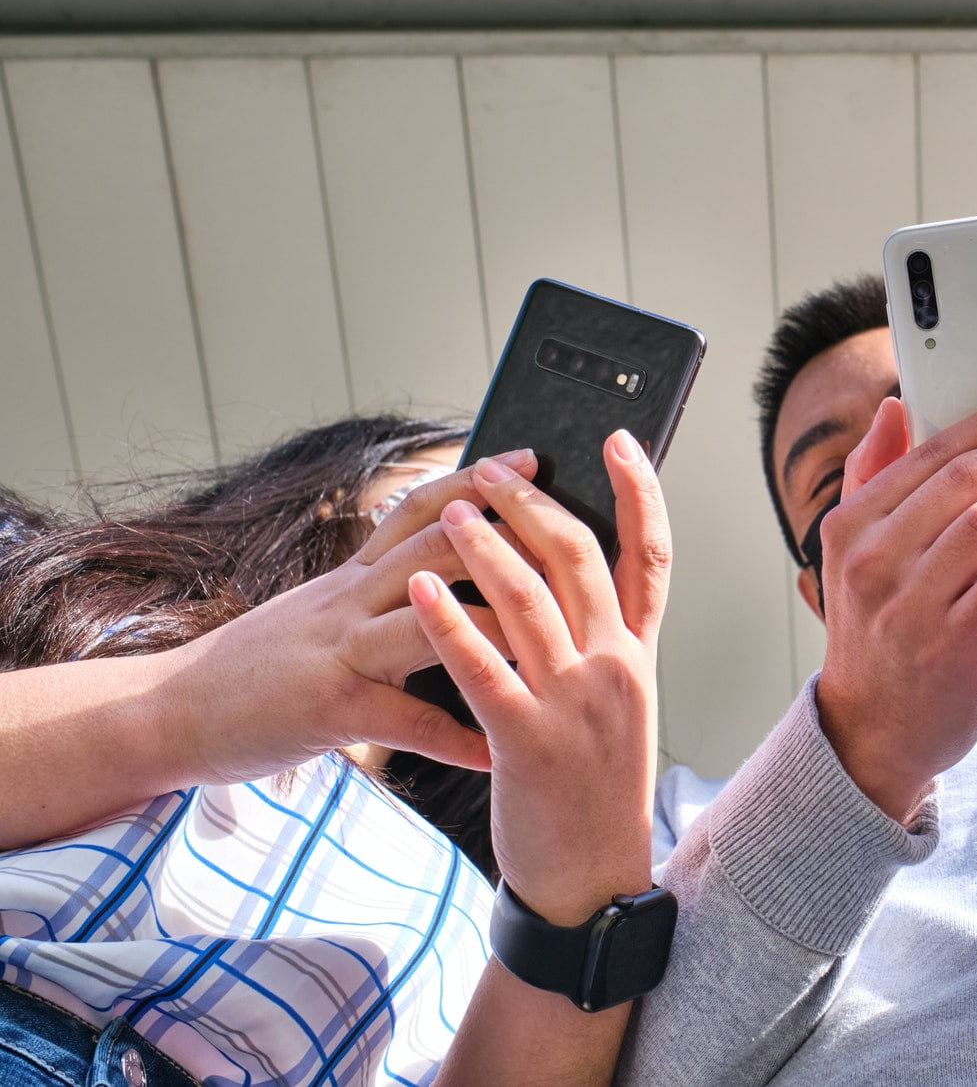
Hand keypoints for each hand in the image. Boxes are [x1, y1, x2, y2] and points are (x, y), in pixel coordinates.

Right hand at [162, 449, 544, 785]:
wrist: (168, 710)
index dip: (477, 479)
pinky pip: (404, 722)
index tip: (532, 459)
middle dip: (506, 533)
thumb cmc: (256, 665)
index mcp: (351, 575)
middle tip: (571, 525)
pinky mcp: (330, 708)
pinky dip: (455, 739)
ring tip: (558, 635)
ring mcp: (340, 651)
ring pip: (427, 621)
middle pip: (436, 548)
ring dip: (493, 625)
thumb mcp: (317, 609)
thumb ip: (372, 585)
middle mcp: (349, 600)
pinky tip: (500, 755)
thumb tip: (428, 563)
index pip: (420, 508)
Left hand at [411, 431, 667, 925]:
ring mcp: (575, 704)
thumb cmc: (593, 791)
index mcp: (639, 656)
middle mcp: (616, 669)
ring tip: (455, 512)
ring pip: (528, 599)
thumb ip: (600, 643)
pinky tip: (417, 591)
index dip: (641, 492)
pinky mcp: (528, 741)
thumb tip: (566, 581)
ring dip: (485, 546)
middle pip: (582, 558)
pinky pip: (481, 667)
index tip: (619, 442)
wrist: (592, 881)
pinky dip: (447, 622)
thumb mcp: (617, 707)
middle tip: (497, 471)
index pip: (654, 555)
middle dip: (534, 504)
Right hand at [814, 391, 976, 822]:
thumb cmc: (879, 630)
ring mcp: (908, 607)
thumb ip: (871, 477)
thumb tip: (895, 408)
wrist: (872, 731)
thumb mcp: (855, 553)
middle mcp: (872, 560)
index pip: (935, 450)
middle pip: (968, 480)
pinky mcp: (948, 651)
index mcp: (852, 524)